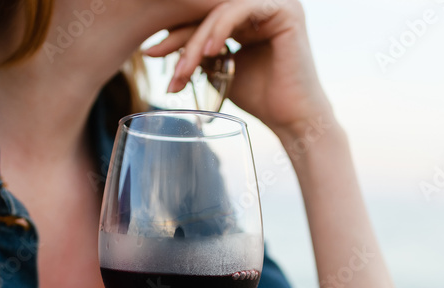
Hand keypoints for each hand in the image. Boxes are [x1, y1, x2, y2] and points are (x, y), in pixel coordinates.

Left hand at [144, 0, 334, 141]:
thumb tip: (161, 44)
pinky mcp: (285, 11)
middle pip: (209, 12)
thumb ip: (201, 53)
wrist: (292, 119)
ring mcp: (276, 4)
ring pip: (221, 12)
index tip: (150, 53)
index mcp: (250, 16)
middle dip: (180, 36)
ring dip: (196, 39)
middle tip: (154, 56)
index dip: (177, 34)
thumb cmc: (261, 98)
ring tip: (182, 67)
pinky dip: (220, 28)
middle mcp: (263, 5)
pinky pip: (240, 11)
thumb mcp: (221, 69)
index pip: (205, 17)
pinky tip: (207, 51)